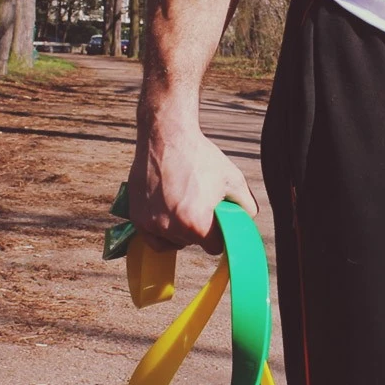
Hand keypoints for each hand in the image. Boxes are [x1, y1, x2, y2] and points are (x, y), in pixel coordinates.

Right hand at [128, 114, 257, 254]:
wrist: (166, 137)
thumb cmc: (200, 157)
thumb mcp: (233, 179)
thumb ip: (246, 205)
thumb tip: (247, 219)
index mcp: (197, 223)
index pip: (214, 247)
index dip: (218, 234)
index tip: (217, 222)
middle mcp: (171, 228)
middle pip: (191, 243)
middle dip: (198, 229)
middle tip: (199, 205)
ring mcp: (151, 224)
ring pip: (172, 241)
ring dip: (179, 231)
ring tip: (184, 205)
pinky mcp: (137, 217)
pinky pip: (152, 239)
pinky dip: (161, 233)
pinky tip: (169, 218)